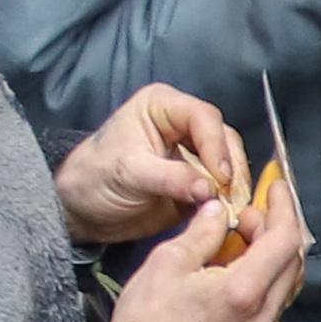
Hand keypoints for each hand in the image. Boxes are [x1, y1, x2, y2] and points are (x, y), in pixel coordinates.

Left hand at [53, 84, 245, 242]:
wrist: (86, 210)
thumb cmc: (95, 180)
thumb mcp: (130, 174)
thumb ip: (171, 178)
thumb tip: (211, 190)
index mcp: (162, 107)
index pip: (204, 118)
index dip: (217, 147)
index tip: (220, 179)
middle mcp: (183, 124)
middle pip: (226, 140)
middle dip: (230, 170)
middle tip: (228, 199)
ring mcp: (195, 152)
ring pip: (232, 164)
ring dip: (234, 188)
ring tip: (228, 210)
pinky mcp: (201, 179)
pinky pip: (227, 187)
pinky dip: (231, 201)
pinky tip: (226, 215)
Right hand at [98, 173, 302, 321]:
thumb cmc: (146, 321)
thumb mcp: (167, 263)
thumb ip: (202, 233)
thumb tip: (220, 210)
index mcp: (245, 291)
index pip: (284, 240)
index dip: (285, 208)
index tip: (277, 187)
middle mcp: (264, 313)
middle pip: (293, 261)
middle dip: (278, 228)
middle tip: (250, 211)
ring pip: (287, 282)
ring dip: (274, 252)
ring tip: (245, 233)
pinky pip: (275, 300)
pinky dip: (268, 274)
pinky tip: (243, 263)